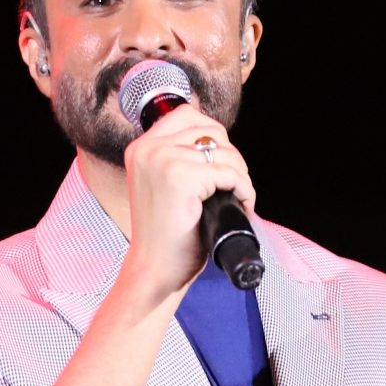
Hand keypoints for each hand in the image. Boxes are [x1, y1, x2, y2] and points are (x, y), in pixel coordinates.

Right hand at [116, 101, 255, 304]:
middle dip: (231, 157)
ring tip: (238, 198)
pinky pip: (229, 174)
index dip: (214, 137)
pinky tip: (242, 205)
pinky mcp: (181, 177)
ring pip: (224, 152)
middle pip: (210, 130)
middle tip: (234, 185)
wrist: (154, 269)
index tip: (222, 165)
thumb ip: (176, 158)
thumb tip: (215, 141)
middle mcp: (148, 148)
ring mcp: (163, 160)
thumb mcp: (161, 185)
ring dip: (241, 176)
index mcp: (141, 147)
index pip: (188, 115)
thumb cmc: (164, 235)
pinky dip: (244, 190)